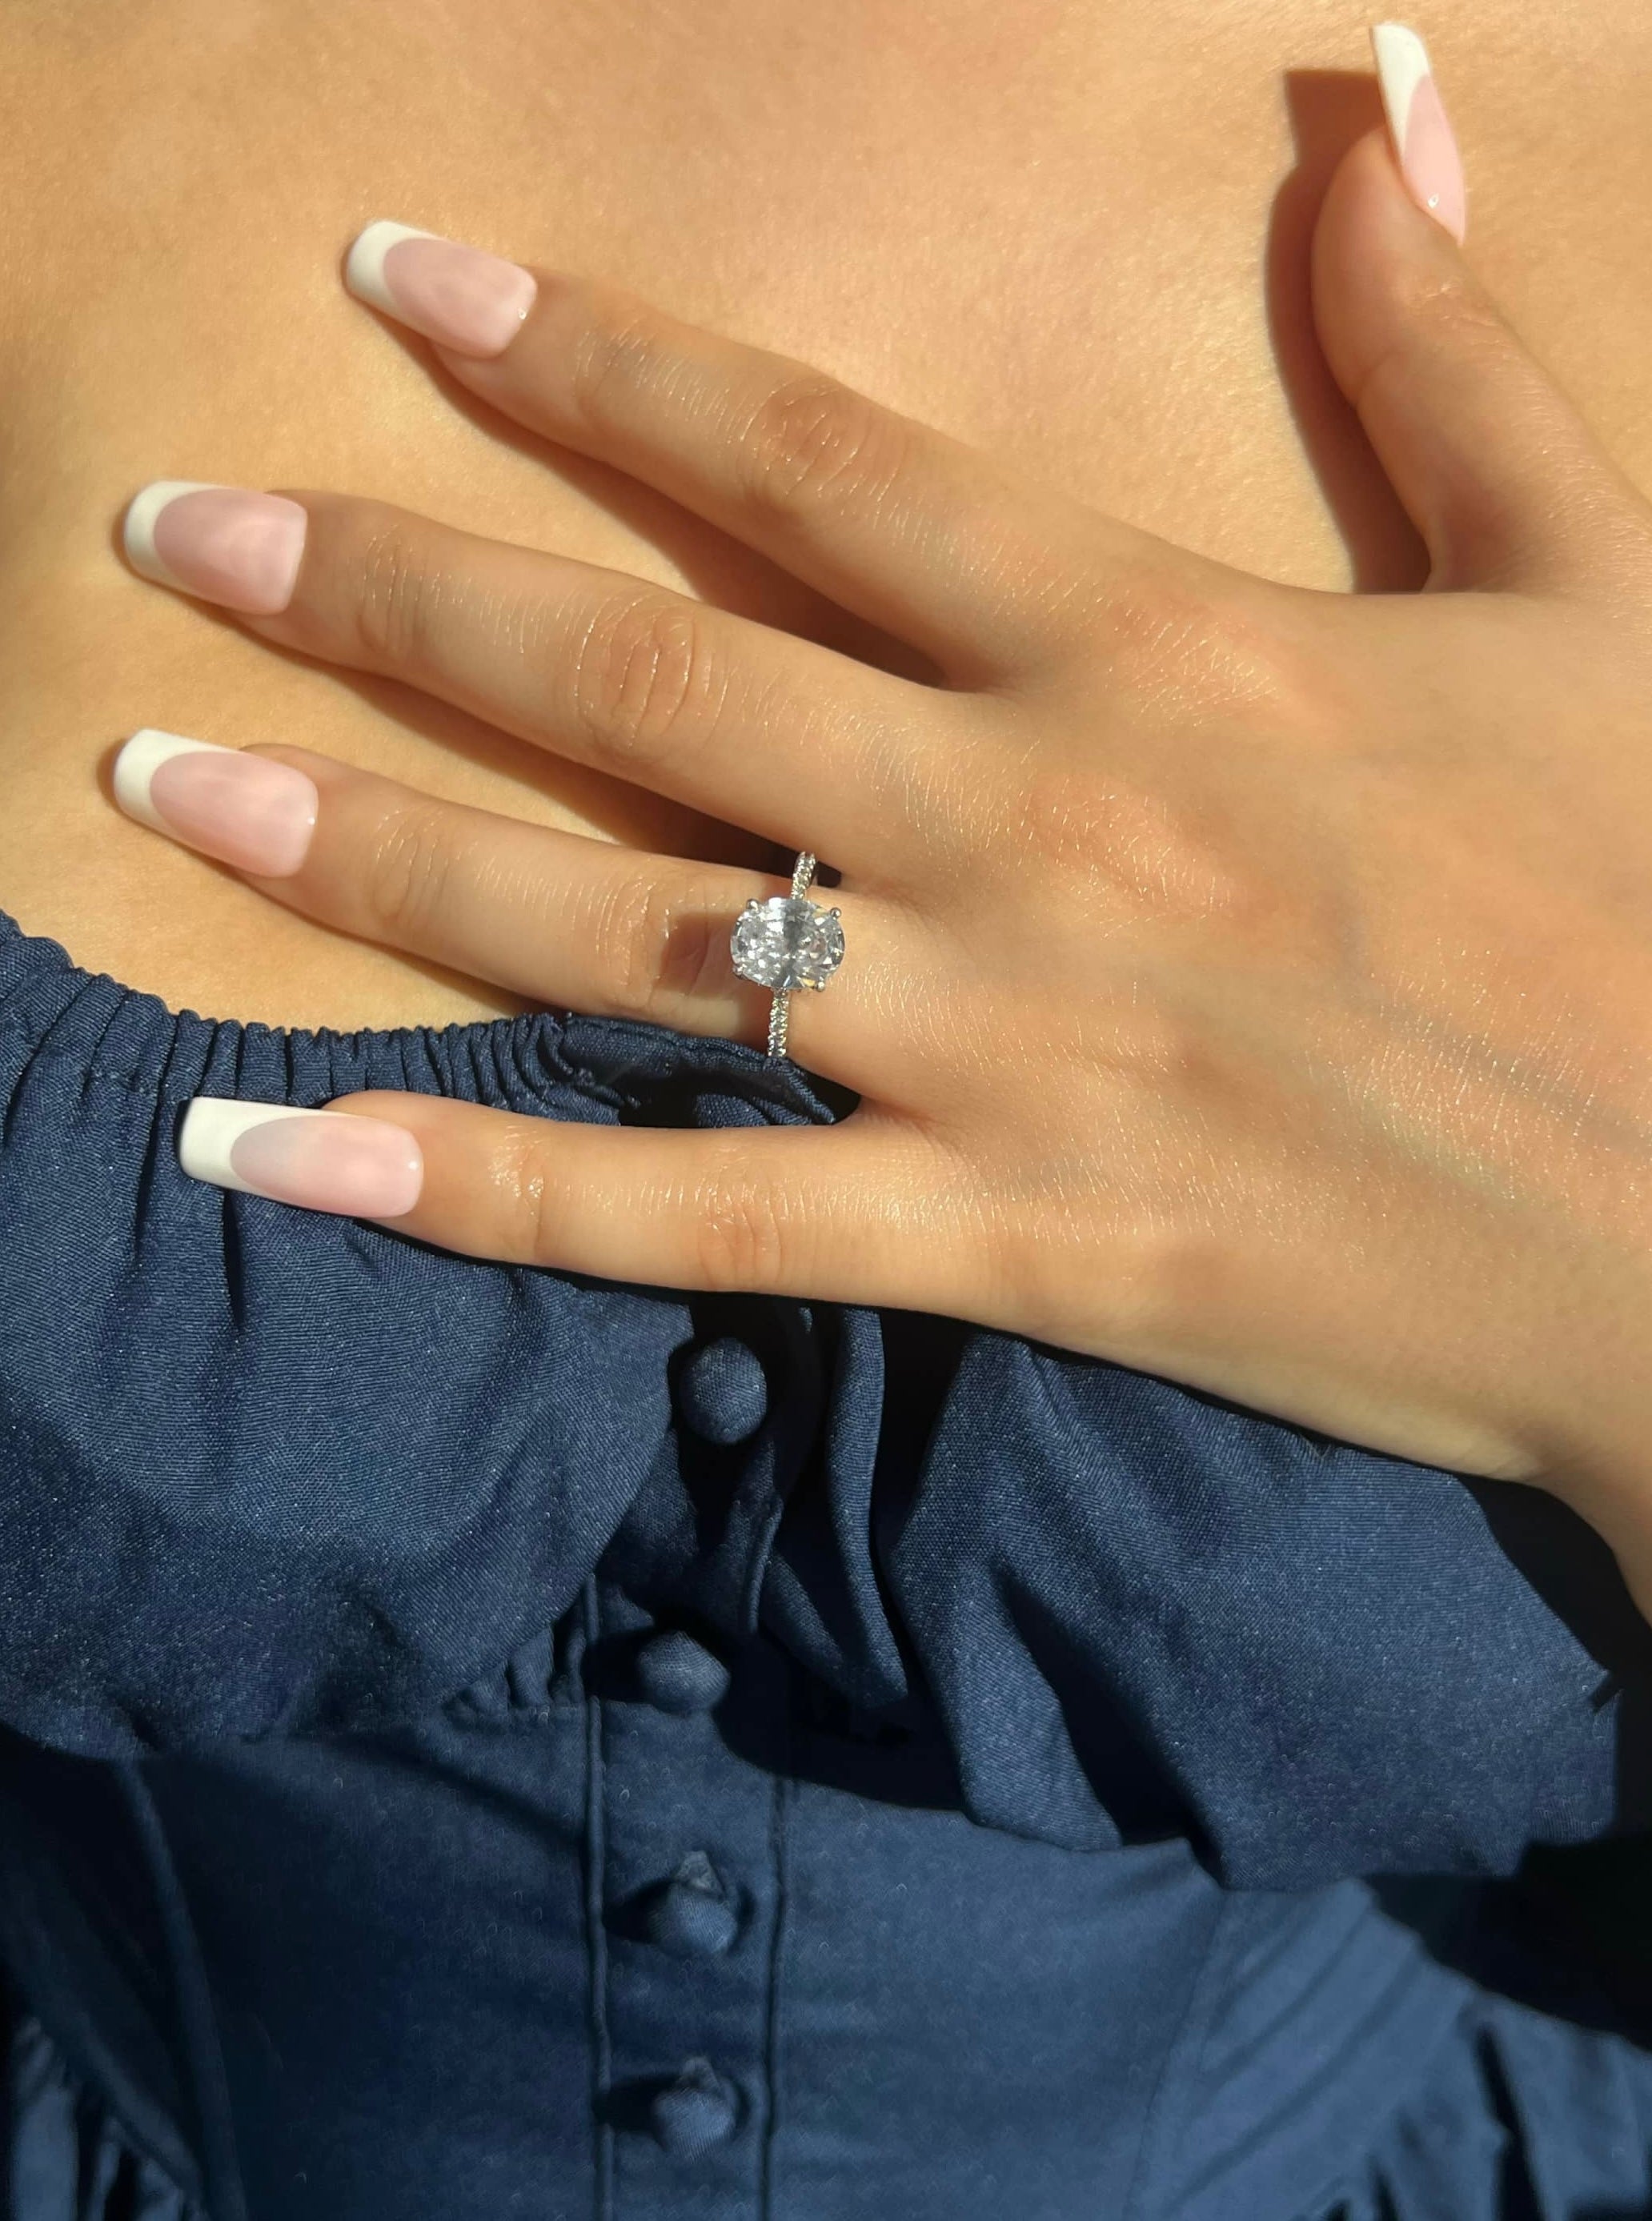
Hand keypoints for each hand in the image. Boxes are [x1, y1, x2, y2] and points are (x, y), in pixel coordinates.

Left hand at [113, 111, 1651, 1594]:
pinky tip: (278, 1156)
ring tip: (160, 783)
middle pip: (648, 680)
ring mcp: (1002, 1049)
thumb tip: (1380, 85)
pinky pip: (691, 1218)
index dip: (591, 357)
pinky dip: (479, 1191)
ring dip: (368, 852)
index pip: (815, 460)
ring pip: (622, 934)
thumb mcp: (1596, 582)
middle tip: (168, 532)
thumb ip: (1450, 346)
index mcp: (1161, 648)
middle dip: (389, 589)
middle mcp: (1036, 828)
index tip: (396, 278)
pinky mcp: (1002, 1241)